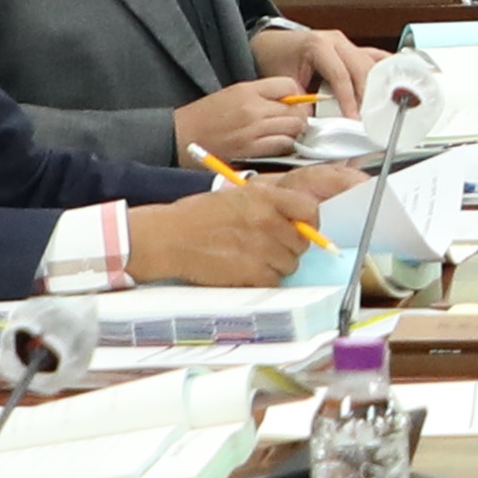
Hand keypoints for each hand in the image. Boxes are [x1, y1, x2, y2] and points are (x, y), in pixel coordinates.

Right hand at [129, 172, 340, 286]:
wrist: (167, 237)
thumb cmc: (195, 217)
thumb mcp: (235, 196)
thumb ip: (267, 205)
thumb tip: (294, 220)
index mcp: (264, 196)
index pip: (309, 210)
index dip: (308, 223)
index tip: (301, 230)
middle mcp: (267, 219)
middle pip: (301, 243)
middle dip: (288, 248)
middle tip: (268, 249)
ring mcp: (261, 246)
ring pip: (290, 265)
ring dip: (275, 266)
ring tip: (251, 260)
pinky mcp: (252, 271)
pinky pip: (273, 281)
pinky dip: (262, 281)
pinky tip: (244, 272)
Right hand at [173, 77, 316, 164]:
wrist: (180, 136)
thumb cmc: (204, 116)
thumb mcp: (232, 94)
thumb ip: (260, 95)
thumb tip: (288, 101)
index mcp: (247, 90)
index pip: (289, 86)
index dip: (296, 96)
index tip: (294, 104)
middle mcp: (253, 108)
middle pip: (296, 109)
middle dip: (299, 117)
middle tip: (293, 123)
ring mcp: (253, 129)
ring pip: (294, 128)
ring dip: (294, 133)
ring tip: (285, 134)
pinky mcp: (251, 149)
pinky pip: (282, 145)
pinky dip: (285, 146)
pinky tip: (276, 145)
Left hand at [259, 23, 377, 112]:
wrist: (270, 44)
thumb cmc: (275, 58)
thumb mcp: (285, 82)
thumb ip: (303, 101)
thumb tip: (320, 122)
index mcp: (318, 45)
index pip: (341, 76)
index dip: (349, 100)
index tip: (354, 119)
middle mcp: (336, 41)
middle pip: (362, 69)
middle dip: (367, 96)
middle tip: (369, 118)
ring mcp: (346, 43)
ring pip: (371, 64)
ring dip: (376, 87)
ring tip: (379, 109)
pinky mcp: (351, 49)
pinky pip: (372, 58)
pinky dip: (381, 72)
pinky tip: (391, 86)